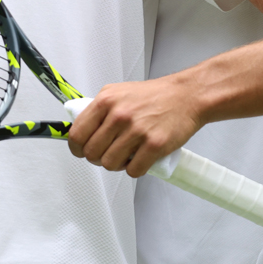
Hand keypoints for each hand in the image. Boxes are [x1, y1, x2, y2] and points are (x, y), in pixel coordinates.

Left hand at [66, 74, 204, 177]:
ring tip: (125, 156)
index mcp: (106, 101)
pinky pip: (133, 171)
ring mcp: (137, 131)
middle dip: (97, 158)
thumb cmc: (153, 95)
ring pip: (110, 164)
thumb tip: (82, 130)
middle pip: (92, 153)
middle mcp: (119, 115)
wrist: (186, 96)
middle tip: (108, 153)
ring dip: (116, 165)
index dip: (76, 148)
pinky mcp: (154, 145)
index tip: (81, 151)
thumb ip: (99, 110)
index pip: (77, 134)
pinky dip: (134, 169)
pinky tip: (139, 159)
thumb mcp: (118, 92)